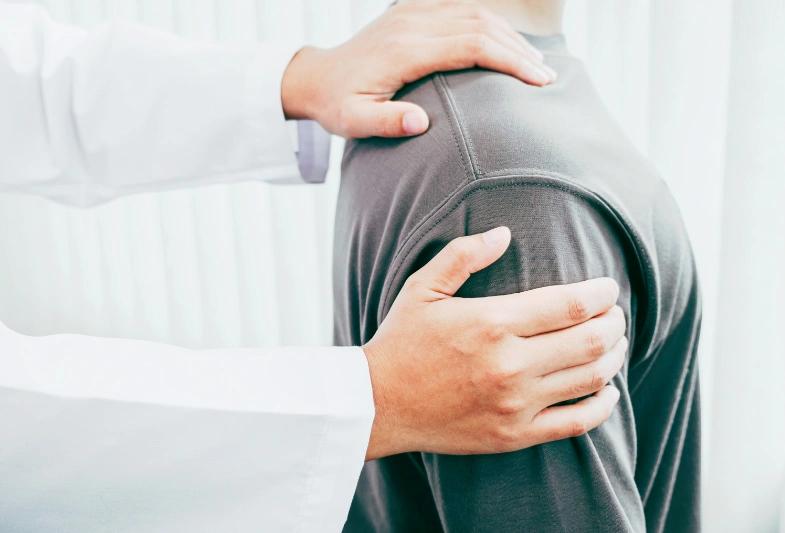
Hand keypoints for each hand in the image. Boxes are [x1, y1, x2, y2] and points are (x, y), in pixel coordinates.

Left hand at [281, 0, 556, 137]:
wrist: (316, 76)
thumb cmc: (337, 104)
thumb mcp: (353, 122)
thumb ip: (385, 123)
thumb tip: (420, 123)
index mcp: (405, 49)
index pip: (472, 46)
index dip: (510, 61)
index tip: (538, 82)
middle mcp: (413, 23)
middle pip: (481, 25)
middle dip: (520, 50)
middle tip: (547, 78)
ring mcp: (413, 13)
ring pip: (475, 14)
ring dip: (509, 36)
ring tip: (536, 64)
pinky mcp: (413, 13)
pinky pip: (461, 11)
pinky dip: (490, 27)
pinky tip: (507, 46)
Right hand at [363, 227, 625, 459]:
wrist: (378, 404)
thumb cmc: (401, 341)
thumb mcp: (422, 288)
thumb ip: (464, 255)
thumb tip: (504, 232)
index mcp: (492, 322)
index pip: (573, 304)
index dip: (603, 293)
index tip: (609, 288)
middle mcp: (510, 364)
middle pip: (592, 340)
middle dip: (616, 323)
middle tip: (615, 315)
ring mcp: (515, 404)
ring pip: (591, 379)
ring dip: (614, 357)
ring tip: (613, 344)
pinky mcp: (515, 435)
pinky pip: (577, 423)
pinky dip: (603, 405)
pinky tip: (607, 390)